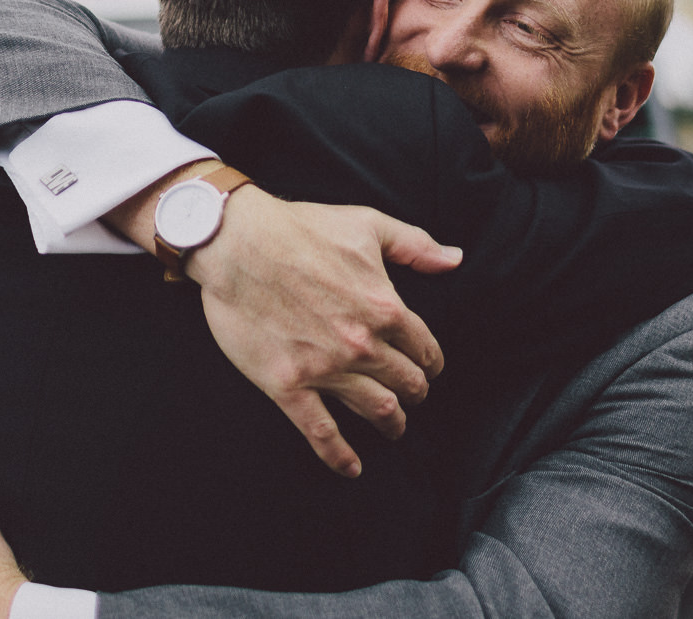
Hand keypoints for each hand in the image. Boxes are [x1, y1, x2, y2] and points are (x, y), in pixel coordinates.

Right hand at [190, 187, 459, 476]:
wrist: (238, 243)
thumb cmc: (301, 229)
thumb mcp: (368, 224)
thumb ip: (415, 245)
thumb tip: (454, 258)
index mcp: (385, 307)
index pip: (424, 347)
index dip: (431, 362)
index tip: (430, 369)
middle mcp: (361, 344)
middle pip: (405, 382)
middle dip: (415, 392)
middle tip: (413, 397)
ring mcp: (325, 368)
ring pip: (375, 409)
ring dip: (392, 422)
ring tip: (394, 427)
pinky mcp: (288, 385)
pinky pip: (321, 432)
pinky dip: (340, 456)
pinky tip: (352, 468)